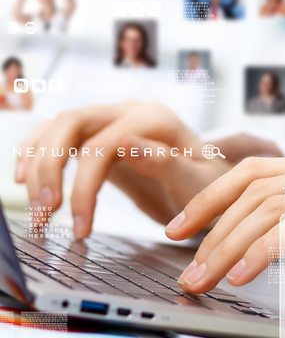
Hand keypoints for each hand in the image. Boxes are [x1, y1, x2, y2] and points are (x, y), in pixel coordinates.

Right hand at [15, 101, 230, 237]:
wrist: (208, 179)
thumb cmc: (208, 183)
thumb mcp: (199, 180)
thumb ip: (166, 163)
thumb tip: (128, 143)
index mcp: (157, 118)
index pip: (104, 144)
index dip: (84, 186)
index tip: (81, 226)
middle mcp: (130, 111)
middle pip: (72, 122)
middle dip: (50, 168)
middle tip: (46, 213)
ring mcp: (112, 118)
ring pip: (59, 126)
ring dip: (38, 165)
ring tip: (38, 211)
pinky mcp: (98, 134)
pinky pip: (57, 134)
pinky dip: (35, 152)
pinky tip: (23, 178)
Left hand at [167, 158, 284, 290]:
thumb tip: (272, 241)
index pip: (266, 169)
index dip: (217, 195)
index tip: (183, 227)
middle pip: (259, 181)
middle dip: (208, 217)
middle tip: (179, 255)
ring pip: (271, 204)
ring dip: (225, 244)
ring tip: (199, 278)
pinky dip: (260, 251)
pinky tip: (241, 275)